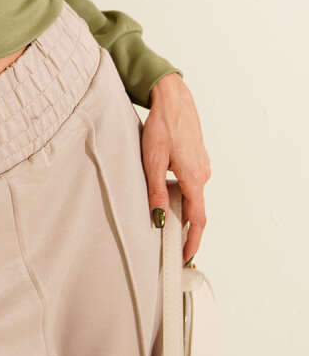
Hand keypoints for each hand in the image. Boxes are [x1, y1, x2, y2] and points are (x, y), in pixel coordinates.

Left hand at [142, 73, 211, 264]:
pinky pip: (192, 182)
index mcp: (194, 178)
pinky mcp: (198, 157)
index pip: (197, 219)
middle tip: (170, 243)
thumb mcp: (152, 161)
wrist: (173, 99)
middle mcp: (203, 174)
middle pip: (195, 209)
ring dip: (181, 208)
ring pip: (193, 194)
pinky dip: (182, 192)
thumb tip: (158, 219)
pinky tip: (167, 189)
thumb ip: (156, 191)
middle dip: (184, 227)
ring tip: (163, 217)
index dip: (192, 241)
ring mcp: (202, 165)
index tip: (185, 257)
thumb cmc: (162, 127)